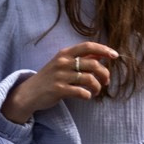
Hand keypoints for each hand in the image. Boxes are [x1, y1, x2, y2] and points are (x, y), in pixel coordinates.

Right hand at [1, 42, 116, 124]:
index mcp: (65, 53)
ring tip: (96, 91)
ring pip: (89, 79)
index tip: (115, 56)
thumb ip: (79, 59)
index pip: (88, 46)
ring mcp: (60, 76)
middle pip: (93, 64)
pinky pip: (81, 92)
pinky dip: (88, 95)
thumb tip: (99, 56)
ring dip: (97, 87)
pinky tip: (86, 96)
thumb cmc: (49, 78)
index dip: (104, 50)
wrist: (29, 93)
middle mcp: (63, 63)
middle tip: (106, 81)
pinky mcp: (58, 90)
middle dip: (104, 73)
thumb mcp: (61, 64)